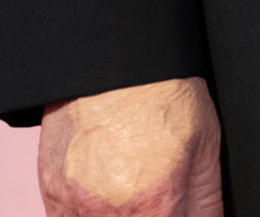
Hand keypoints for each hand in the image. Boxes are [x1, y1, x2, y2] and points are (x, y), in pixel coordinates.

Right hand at [38, 77, 222, 216]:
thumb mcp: (206, 147)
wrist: (118, 58)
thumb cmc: (165, 95)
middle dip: (146, 216)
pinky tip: (104, 195)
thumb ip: (206, 205)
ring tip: (130, 191)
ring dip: (119, 215)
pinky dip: (85, 215)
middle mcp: (112, 213)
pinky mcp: (53, 192)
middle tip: (150, 200)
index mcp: (157, 206)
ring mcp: (76, 205)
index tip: (172, 210)